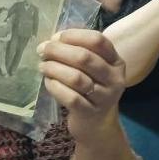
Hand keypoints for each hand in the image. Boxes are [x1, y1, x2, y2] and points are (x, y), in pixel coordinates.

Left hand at [38, 29, 125, 143]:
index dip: (74, 35)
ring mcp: (104, 97)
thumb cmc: (90, 87)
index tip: (56, 37)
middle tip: (42, 50)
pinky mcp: (90, 112)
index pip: (98, 41)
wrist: (96, 124)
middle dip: (58, 50)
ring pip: (76, 78)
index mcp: (116, 61)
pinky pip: (70, 97)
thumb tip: (52, 40)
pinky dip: (55, 86)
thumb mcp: (91, 68)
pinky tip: (48, 81)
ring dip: (54, 68)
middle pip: (84, 58)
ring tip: (43, 66)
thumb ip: (77, 51)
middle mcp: (114, 78)